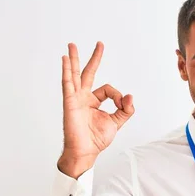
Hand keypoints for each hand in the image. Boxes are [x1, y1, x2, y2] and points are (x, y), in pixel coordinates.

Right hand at [59, 42, 134, 176]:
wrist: (85, 151)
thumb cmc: (96, 139)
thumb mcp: (116, 122)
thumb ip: (125, 109)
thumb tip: (130, 96)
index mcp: (94, 102)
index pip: (108, 89)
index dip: (117, 95)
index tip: (122, 104)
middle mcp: (84, 97)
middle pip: (88, 73)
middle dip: (94, 58)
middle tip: (100, 44)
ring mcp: (75, 98)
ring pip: (75, 75)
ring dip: (73, 59)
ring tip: (72, 45)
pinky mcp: (69, 102)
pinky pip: (67, 83)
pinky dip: (66, 71)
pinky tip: (64, 59)